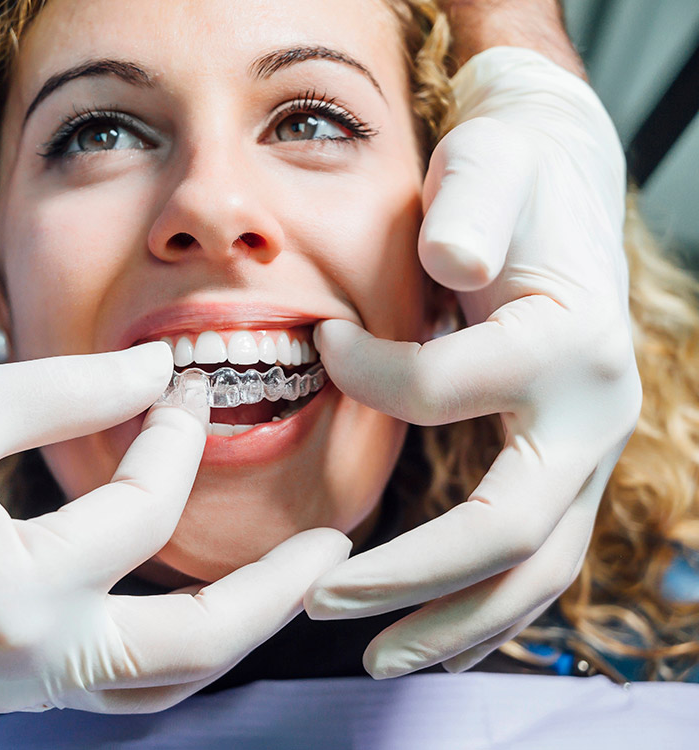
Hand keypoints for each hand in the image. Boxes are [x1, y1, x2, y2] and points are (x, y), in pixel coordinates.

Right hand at [0, 342, 348, 731]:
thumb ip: (62, 391)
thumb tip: (154, 367)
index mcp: (16, 590)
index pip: (139, 509)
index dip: (170, 431)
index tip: (182, 375)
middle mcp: (30, 662)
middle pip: (195, 648)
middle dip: (276, 594)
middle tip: (334, 546)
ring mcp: (16, 689)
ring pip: (161, 685)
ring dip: (230, 632)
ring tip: (282, 581)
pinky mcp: (0, 687)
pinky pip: (114, 683)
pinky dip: (166, 643)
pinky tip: (184, 592)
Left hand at [303, 48, 640, 676]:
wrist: (559, 184)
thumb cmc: (508, 176)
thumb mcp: (489, 166)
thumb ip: (472, 209)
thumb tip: (451, 265)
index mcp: (569, 343)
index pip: (445, 392)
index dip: (368, 377)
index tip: (317, 345)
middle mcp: (594, 414)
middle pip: (509, 531)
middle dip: (409, 579)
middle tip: (316, 601)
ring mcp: (585, 452)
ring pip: (533, 571)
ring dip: (450, 624)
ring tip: (375, 659)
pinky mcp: (562, 469)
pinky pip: (530, 559)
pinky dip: (478, 606)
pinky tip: (423, 632)